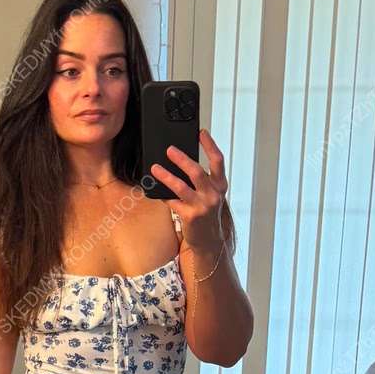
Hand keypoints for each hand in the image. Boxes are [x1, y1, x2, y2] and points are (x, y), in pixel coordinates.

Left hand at [149, 128, 227, 250]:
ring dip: (166, 176)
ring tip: (155, 168)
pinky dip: (163, 195)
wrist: (210, 240)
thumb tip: (183, 160)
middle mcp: (213, 194)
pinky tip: (154, 189)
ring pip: (181, 187)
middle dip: (182, 159)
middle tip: (169, 150)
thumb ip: (203, 179)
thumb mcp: (211, 194)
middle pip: (197, 172)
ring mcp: (202, 206)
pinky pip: (173, 202)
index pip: (218, 161)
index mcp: (220, 185)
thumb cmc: (208, 213)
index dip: (210, 145)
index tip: (201, 133)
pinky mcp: (190, 216)